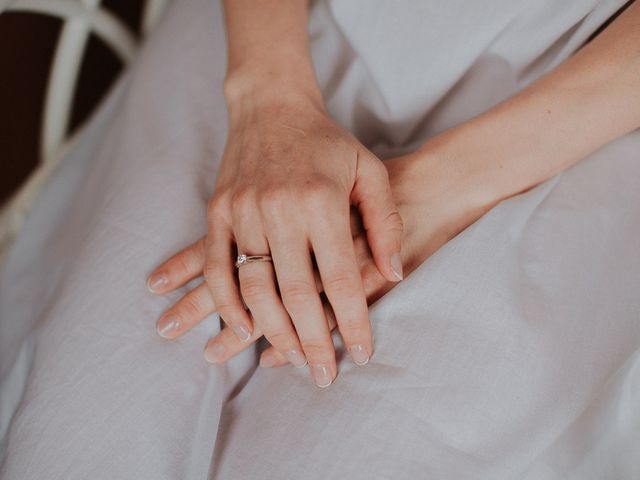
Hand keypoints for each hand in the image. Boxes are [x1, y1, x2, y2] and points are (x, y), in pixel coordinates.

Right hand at [148, 93, 402, 386]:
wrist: (271, 106)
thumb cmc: (327, 142)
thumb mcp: (370, 172)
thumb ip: (385, 223)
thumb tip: (393, 275)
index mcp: (322, 202)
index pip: (340, 280)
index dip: (352, 323)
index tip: (361, 355)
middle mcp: (281, 210)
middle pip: (297, 295)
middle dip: (313, 343)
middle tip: (324, 377)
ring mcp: (244, 211)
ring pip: (255, 288)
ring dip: (272, 332)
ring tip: (290, 360)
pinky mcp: (219, 211)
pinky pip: (217, 267)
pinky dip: (225, 303)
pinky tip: (239, 330)